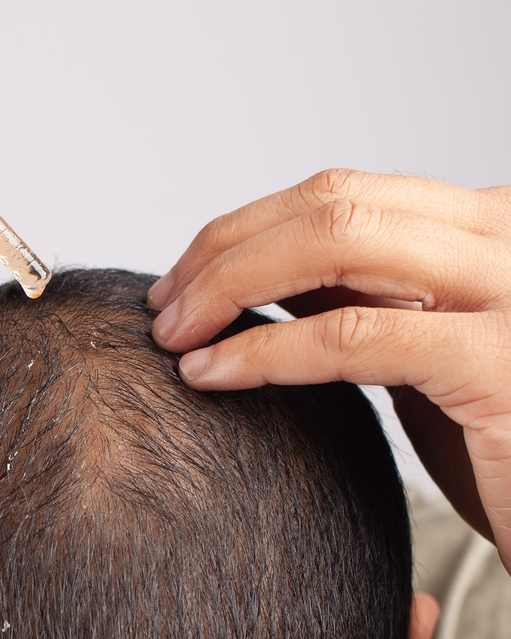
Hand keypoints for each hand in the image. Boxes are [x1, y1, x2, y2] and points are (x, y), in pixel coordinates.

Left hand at [147, 169, 510, 571]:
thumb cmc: (499, 441)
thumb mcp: (423, 346)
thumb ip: (360, 297)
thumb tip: (255, 271)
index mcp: (485, 224)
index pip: (340, 194)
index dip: (244, 230)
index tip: (182, 280)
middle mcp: (505, 235)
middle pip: (329, 206)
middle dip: (225, 251)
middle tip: (164, 307)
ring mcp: (510, 289)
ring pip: (334, 243)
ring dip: (230, 286)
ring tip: (174, 335)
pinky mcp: (497, 361)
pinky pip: (349, 337)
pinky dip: (263, 351)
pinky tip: (209, 371)